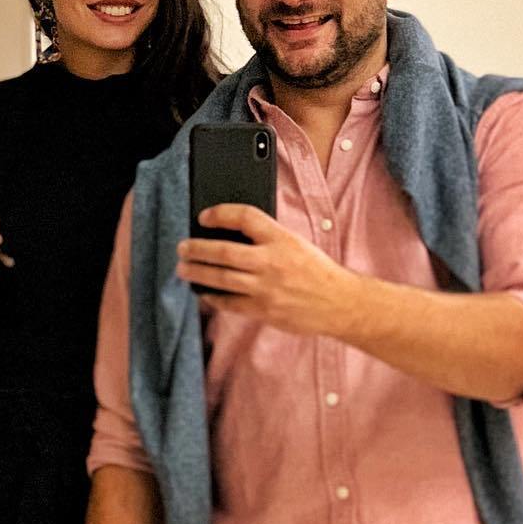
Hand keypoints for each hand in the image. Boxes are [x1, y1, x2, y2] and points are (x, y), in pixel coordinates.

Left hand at [176, 204, 356, 335]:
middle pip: (224, 251)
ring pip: (222, 278)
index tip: (204, 216)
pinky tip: (203, 292)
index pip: (244, 217)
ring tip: (183, 269)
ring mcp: (266, 288)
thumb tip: (232, 235)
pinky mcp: (264, 310)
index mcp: (281, 238)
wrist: (340, 303)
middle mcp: (272, 262)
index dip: (220, 214)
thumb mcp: (296, 243)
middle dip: (198, 249)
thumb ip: (268, 238)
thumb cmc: (317, 271)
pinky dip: (213, 297)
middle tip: (182, 247)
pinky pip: (230, 303)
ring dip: (198, 273)